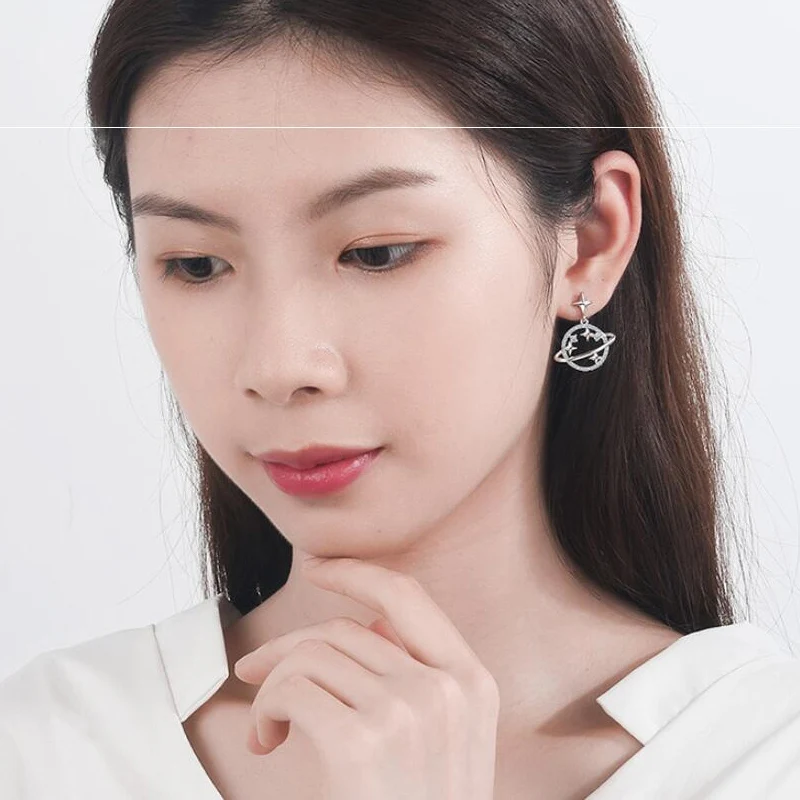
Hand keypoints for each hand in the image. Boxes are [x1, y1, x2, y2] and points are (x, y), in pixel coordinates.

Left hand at [232, 556, 499, 799]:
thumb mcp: (441, 744)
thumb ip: (415, 677)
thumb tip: (366, 622)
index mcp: (472, 684)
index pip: (409, 598)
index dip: (359, 573)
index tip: (319, 569)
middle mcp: (444, 689)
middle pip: (345, 629)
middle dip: (289, 648)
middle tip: (254, 673)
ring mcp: (406, 713)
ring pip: (311, 655)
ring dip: (275, 686)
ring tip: (270, 728)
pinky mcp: (358, 744)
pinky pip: (290, 688)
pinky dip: (265, 710)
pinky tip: (266, 743)